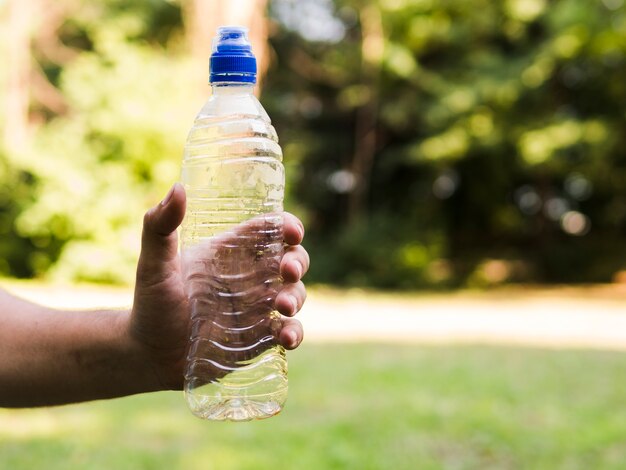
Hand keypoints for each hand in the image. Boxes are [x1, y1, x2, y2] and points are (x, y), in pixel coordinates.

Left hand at [127, 183, 308, 389]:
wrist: (149, 358)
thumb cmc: (150, 306)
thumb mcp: (153, 265)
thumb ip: (159, 227)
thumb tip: (178, 187)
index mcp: (230, 253)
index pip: (269, 230)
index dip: (287, 226)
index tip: (292, 232)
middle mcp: (250, 277)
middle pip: (291, 258)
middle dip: (297, 260)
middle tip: (287, 271)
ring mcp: (258, 307)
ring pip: (295, 293)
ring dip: (296, 296)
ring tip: (282, 307)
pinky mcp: (260, 337)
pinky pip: (288, 330)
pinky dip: (295, 332)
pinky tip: (286, 338)